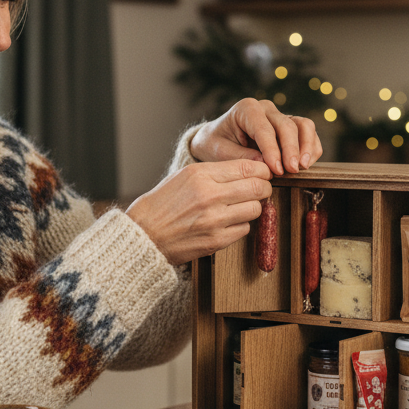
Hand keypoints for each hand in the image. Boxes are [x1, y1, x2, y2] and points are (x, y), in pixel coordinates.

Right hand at [126, 159, 272, 265]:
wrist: (144, 234)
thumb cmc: (163, 203)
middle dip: (264, 188)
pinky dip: (241, 225)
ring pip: (255, 209)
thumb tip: (249, 169)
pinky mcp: (216, 241)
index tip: (263, 174)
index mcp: (201, 174)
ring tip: (241, 207)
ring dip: (253, 207)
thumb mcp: (185, 176)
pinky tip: (228, 222)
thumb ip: (216, 171)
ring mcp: (214, 220)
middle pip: (258, 188)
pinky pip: (244, 229)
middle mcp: (210, 195)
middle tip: (261, 190)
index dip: (262, 171)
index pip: (248, 168)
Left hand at [189, 98, 322, 175]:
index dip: (273, 150)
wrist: (215, 139)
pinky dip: (311, 148)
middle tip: (292, 170)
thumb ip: (240, 157)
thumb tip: (264, 165)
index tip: (276, 170)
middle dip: (291, 149)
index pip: (264, 129)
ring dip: (306, 146)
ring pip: (303, 125)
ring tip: (302, 167)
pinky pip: (308, 133)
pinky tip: (306, 165)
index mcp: (246, 109)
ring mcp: (280, 116)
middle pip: (287, 125)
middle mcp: (266, 109)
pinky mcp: (289, 127)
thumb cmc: (215, 144)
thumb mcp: (219, 152)